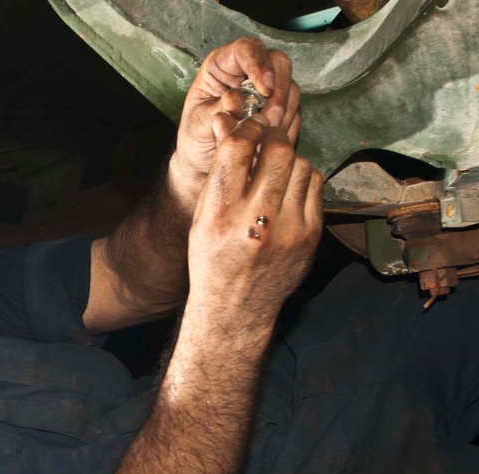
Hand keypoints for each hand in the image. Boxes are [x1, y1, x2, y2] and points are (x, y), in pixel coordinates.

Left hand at [172, 37, 301, 187]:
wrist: (205, 163)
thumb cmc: (196, 138)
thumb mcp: (197, 125)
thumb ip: (217, 110)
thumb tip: (237, 100)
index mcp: (222, 66)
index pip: (246, 49)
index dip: (259, 64)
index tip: (264, 89)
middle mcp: (247, 72)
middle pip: (278, 62)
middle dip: (277, 92)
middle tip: (270, 118)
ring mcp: (267, 89)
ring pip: (290, 88)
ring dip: (282, 113)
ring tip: (262, 135)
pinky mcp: (280, 108)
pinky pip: (294, 111)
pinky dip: (285, 126)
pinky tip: (267, 140)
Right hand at [186, 115, 322, 327]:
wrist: (236, 306)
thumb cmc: (213, 258)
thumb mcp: (202, 219)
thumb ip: (220, 175)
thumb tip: (230, 124)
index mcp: (220, 215)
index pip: (237, 149)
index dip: (246, 129)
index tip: (249, 128)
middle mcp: (254, 222)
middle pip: (278, 152)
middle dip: (273, 138)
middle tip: (268, 141)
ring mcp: (287, 231)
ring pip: (301, 166)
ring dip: (289, 160)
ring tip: (276, 172)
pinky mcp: (309, 237)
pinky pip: (315, 187)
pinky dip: (303, 180)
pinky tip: (289, 190)